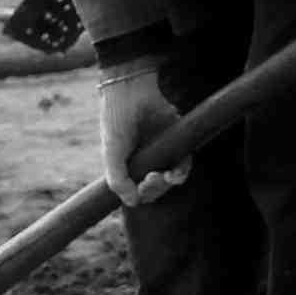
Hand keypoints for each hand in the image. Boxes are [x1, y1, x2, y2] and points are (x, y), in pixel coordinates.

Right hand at [96, 69, 186, 206]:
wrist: (132, 92)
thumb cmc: (117, 120)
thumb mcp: (111, 152)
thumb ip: (117, 179)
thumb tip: (134, 203)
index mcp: (128, 166)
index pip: (138, 191)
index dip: (141, 195)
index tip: (140, 188)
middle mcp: (146, 161)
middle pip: (156, 188)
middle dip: (155, 189)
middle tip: (153, 177)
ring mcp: (162, 152)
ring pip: (171, 179)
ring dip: (169, 183)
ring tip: (165, 176)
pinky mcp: (176, 142)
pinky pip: (184, 163)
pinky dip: (182, 171)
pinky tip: (175, 172)